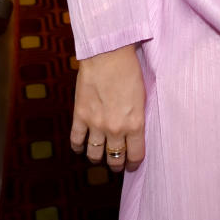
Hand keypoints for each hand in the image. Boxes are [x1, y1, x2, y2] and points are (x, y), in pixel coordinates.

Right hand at [70, 43, 146, 170]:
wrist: (108, 54)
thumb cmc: (130, 70)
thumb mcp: (142, 97)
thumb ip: (137, 117)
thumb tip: (135, 132)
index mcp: (135, 124)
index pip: (135, 155)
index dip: (134, 164)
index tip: (133, 165)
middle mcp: (115, 129)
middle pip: (115, 159)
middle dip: (117, 164)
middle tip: (117, 163)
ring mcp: (95, 124)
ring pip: (94, 155)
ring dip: (97, 158)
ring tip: (100, 156)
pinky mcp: (79, 116)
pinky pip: (76, 141)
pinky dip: (78, 147)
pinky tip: (82, 147)